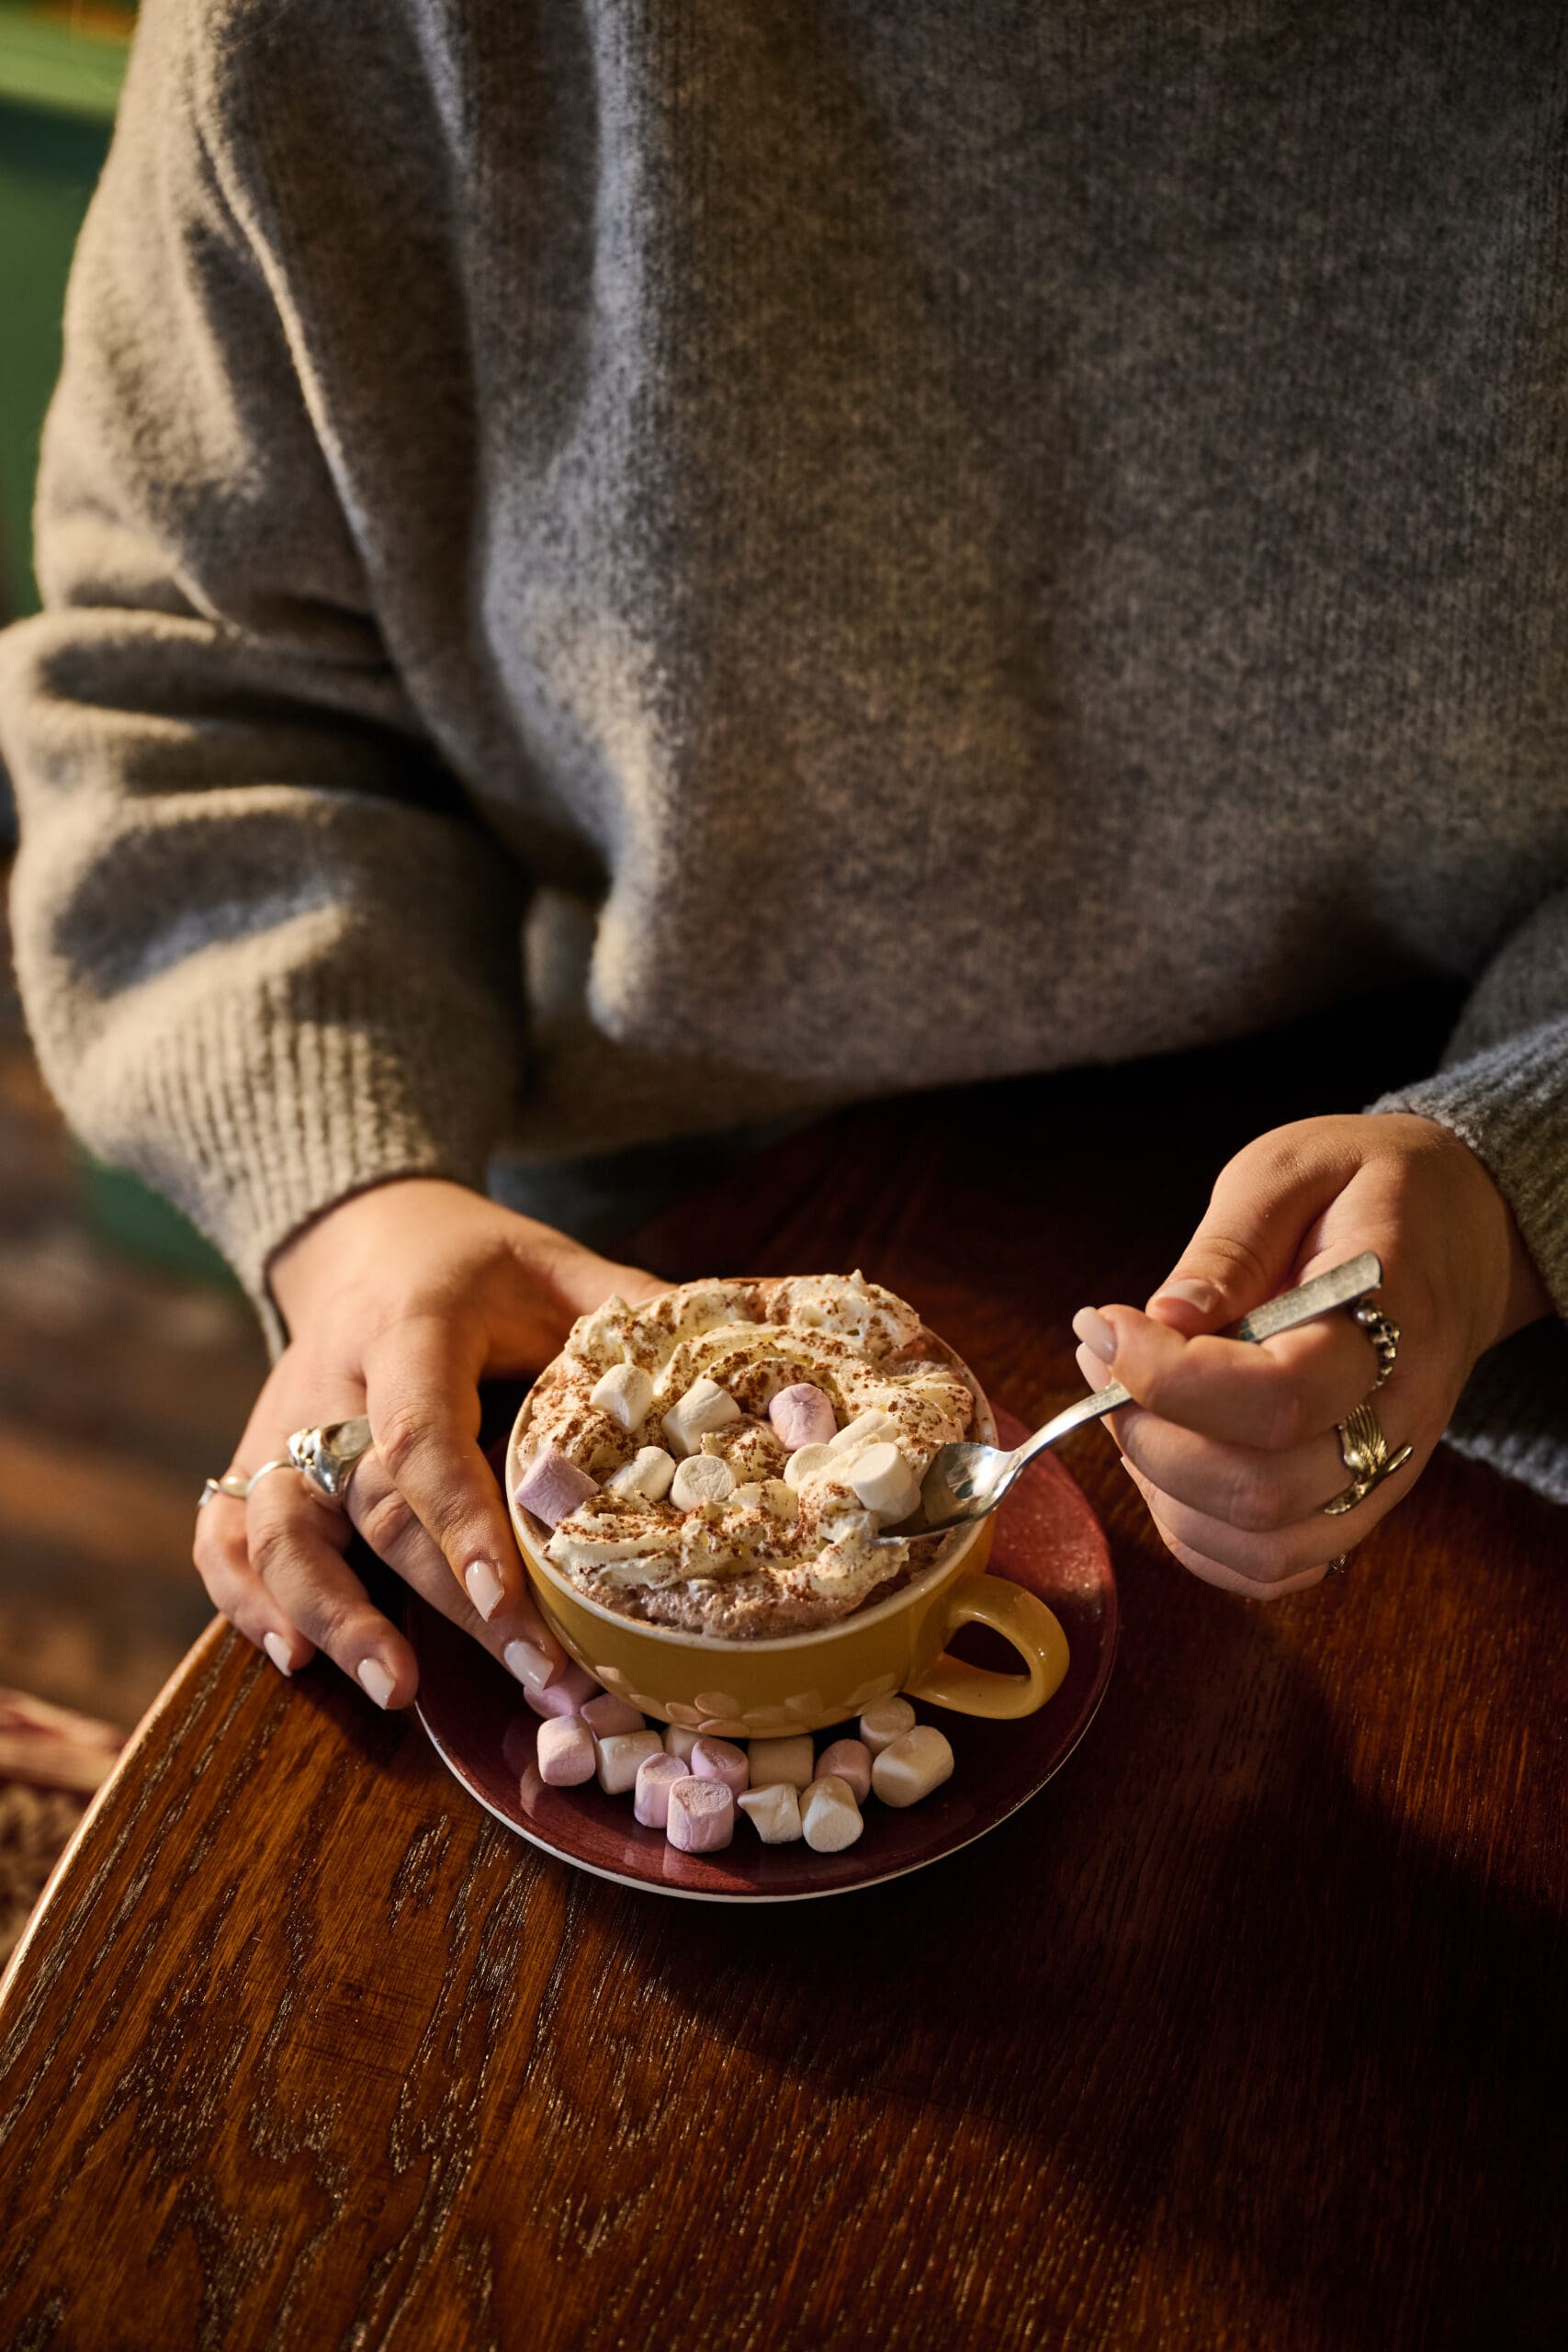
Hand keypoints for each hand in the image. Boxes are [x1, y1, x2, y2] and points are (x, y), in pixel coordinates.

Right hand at [192, 1178, 666, 1703]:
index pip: (421, 1429)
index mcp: (412, 1326)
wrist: (369, 1237)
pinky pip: (224, 1534)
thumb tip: (739, 1357)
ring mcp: (281, 1423)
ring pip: (276, 1526)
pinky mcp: (255, 1456)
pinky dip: (245, 1600)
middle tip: (531, 1676)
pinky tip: (293, 1662)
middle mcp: (332, 1379)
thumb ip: (630, 1311)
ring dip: (329, 1615)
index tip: (503, 1595)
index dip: (459, 1517)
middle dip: (442, 1600)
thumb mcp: (557, 1264)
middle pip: (371, 1503)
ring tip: (394, 1691)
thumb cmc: (479, 1266)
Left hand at [1070, 1114, 1550, 1598]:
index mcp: (1395, 1322)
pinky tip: (1163, 1460)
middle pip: (1264, 1489)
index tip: (1105, 1326)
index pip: (1280, 1395)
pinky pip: (1273, 1568)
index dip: (1170, 1378)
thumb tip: (1164, 1321)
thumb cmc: (1365, 1189)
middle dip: (1149, 1436)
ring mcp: (1383, 1473)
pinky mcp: (1358, 1503)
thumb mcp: (1292, 1169)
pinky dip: (1196, 1535)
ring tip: (1126, 1404)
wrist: (1459, 1229)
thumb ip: (1231, 1244)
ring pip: (1263, 1544)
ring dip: (1162, 1490)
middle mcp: (1399, 1418)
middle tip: (1102, 1361)